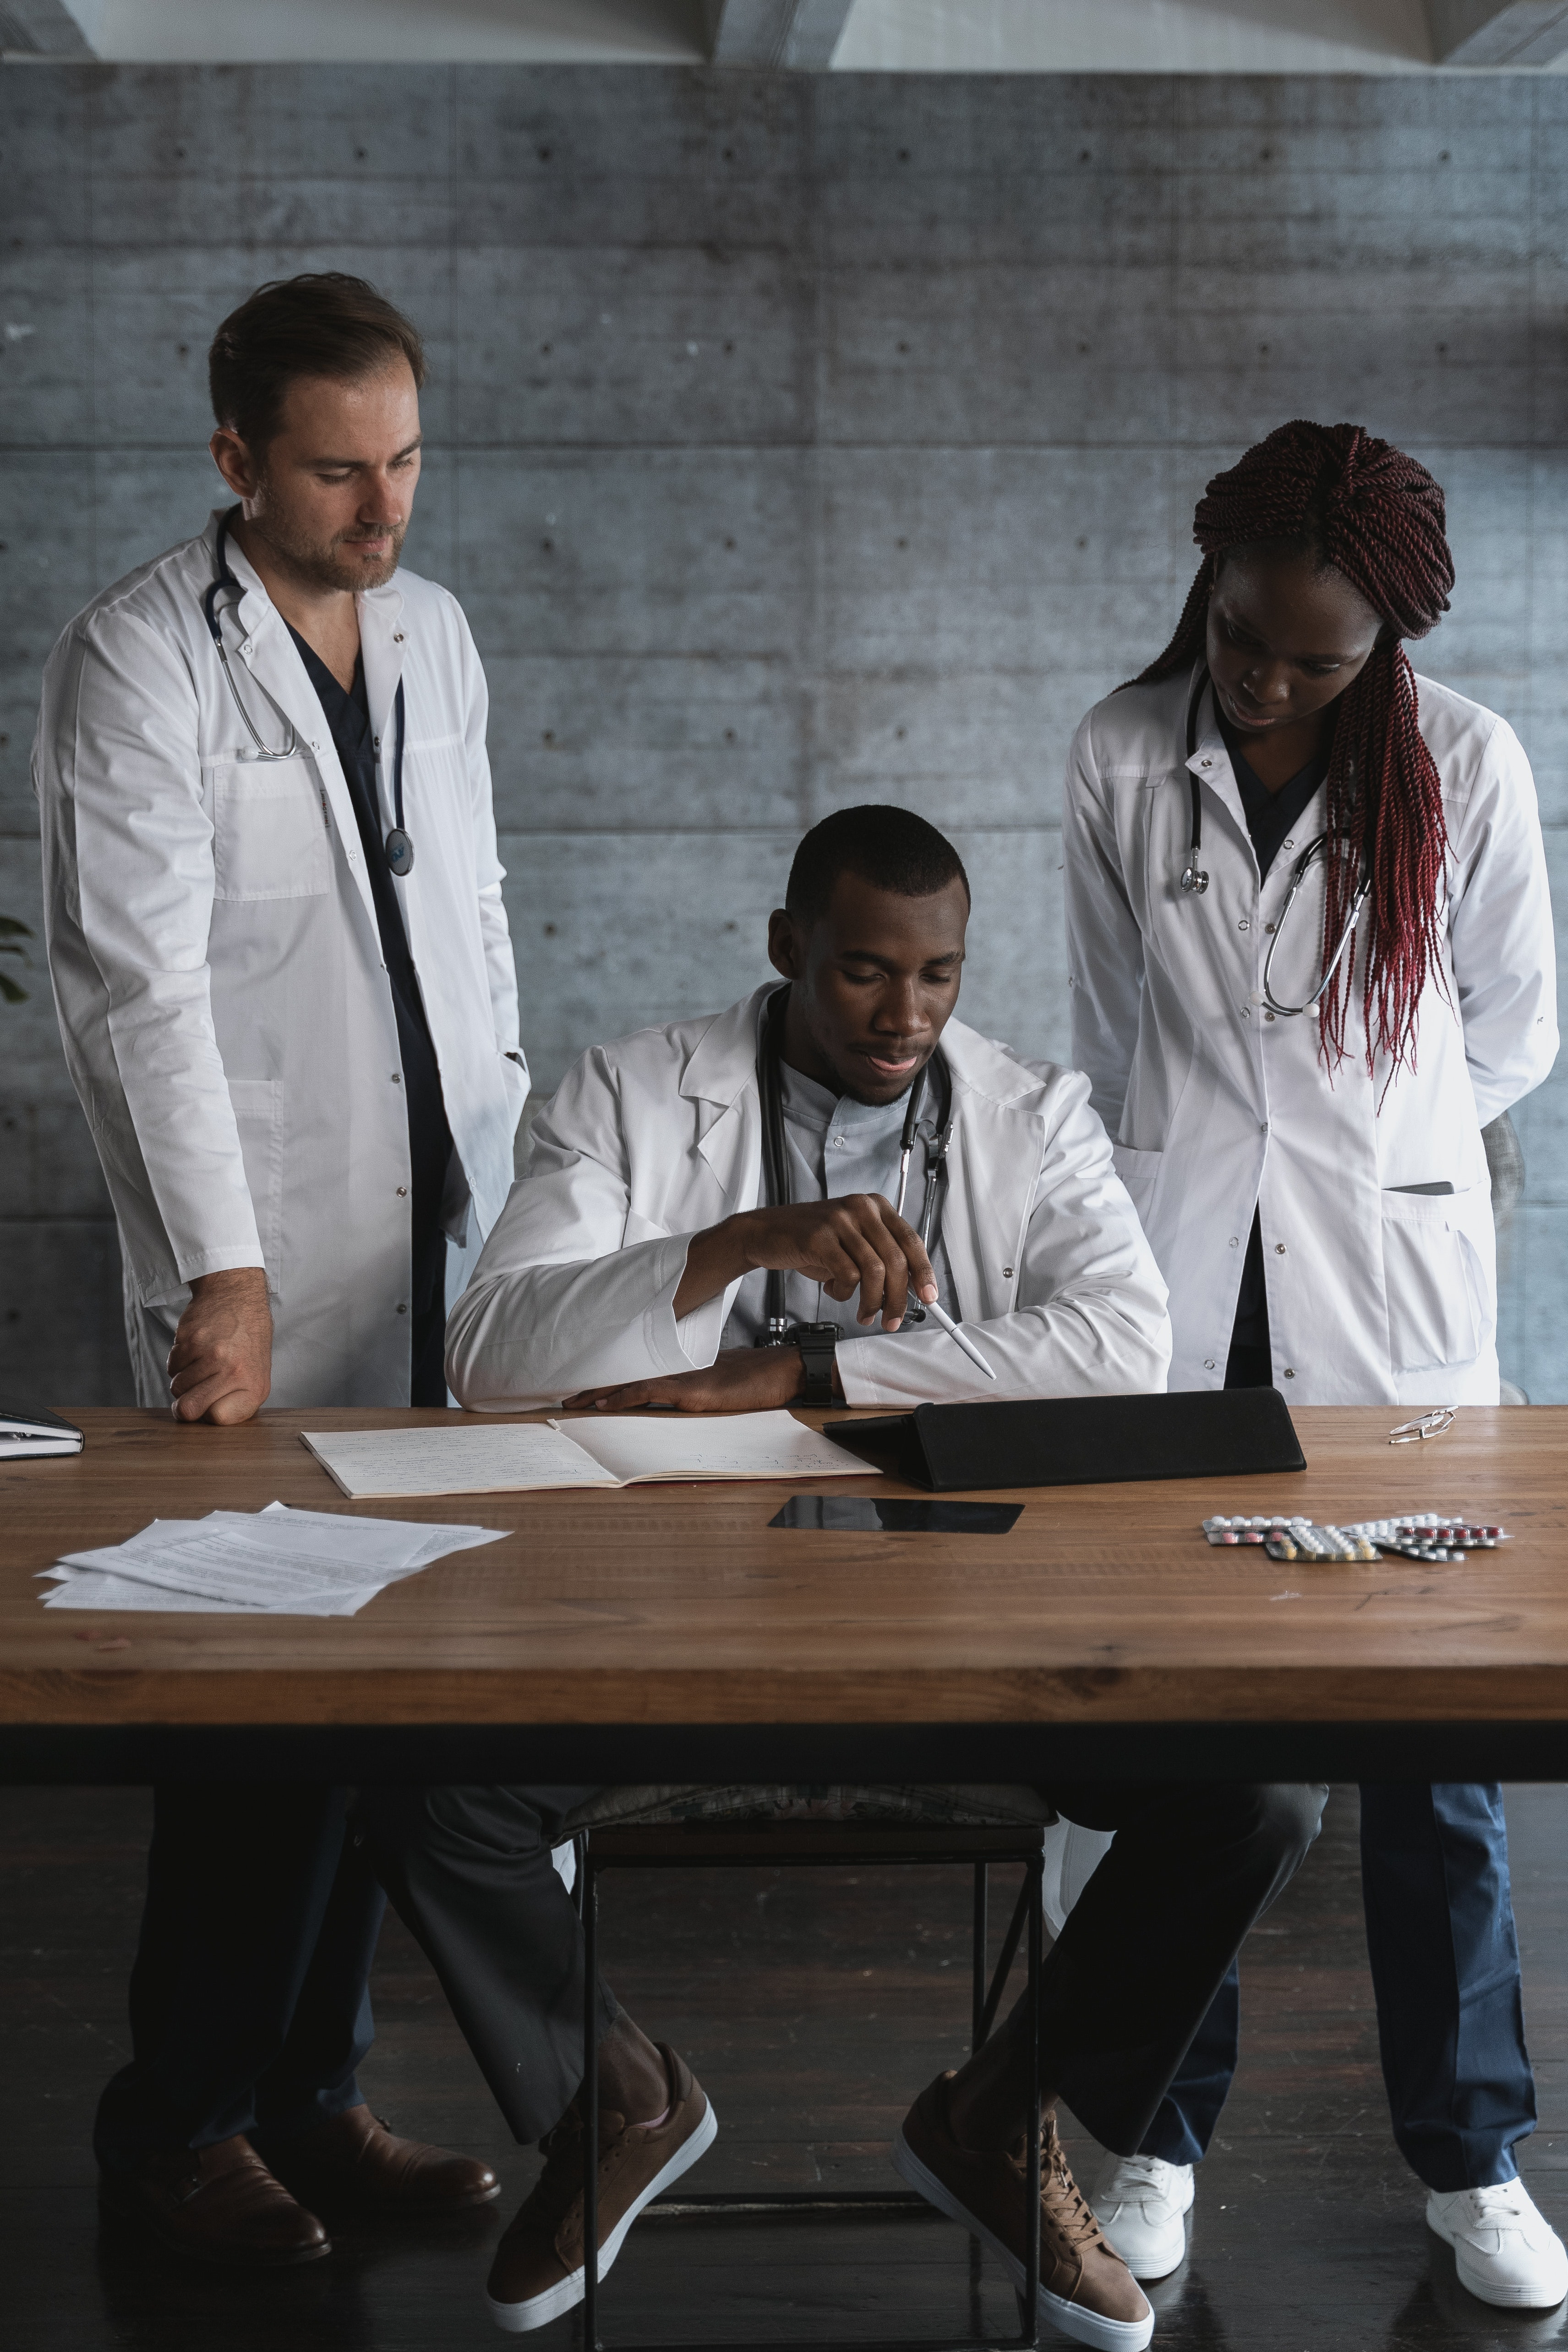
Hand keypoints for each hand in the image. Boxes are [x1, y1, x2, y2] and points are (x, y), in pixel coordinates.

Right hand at [167, 1267, 272, 1423]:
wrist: (238, 1298)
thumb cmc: (247, 1342)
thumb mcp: (256, 1375)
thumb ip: (235, 1401)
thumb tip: (204, 1421)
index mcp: (253, 1385)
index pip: (217, 1418)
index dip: (209, 1413)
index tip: (212, 1403)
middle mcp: (233, 1371)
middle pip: (188, 1410)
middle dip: (184, 1407)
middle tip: (192, 1395)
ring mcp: (211, 1355)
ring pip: (176, 1387)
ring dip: (183, 1380)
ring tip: (201, 1365)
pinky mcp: (191, 1340)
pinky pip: (171, 1366)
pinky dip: (179, 1362)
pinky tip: (195, 1349)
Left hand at [562, 1345, 828, 1414]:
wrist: (784, 1370)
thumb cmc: (760, 1376)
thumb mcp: (721, 1379)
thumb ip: (698, 1384)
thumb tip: (681, 1394)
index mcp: (683, 1367)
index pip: (639, 1370)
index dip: (612, 1376)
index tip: (586, 1383)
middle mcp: (678, 1369)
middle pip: (628, 1373)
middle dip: (595, 1383)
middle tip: (566, 1392)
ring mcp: (684, 1379)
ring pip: (632, 1382)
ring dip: (600, 1391)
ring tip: (573, 1400)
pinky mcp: (693, 1392)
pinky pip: (651, 1393)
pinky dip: (625, 1396)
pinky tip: (605, 1402)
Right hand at [673, 1195, 936, 1330]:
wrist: (765, 1233)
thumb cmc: (811, 1242)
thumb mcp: (852, 1243)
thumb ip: (880, 1258)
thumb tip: (912, 1290)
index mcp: (875, 1206)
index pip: (911, 1241)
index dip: (923, 1273)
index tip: (929, 1297)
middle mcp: (861, 1208)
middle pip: (896, 1260)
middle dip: (898, 1299)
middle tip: (892, 1320)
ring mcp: (840, 1220)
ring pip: (875, 1272)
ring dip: (873, 1302)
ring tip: (864, 1313)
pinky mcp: (820, 1237)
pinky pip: (847, 1275)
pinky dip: (844, 1293)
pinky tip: (833, 1290)